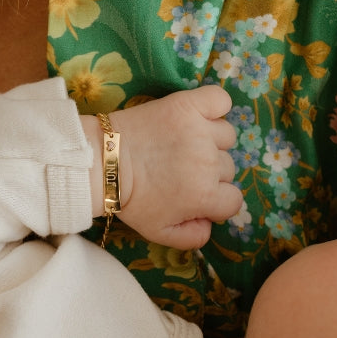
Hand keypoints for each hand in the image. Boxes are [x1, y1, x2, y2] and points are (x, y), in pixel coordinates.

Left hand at [105, 86, 240, 247]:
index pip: (233, 200)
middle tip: (179, 169)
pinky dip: (216, 105)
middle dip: (208, 172)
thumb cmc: (129, 198)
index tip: (195, 194)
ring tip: (182, 143)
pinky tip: (200, 115)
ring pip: (225, 136)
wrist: (103, 162)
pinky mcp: (188, 106)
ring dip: (210, 140)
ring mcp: (200, 131)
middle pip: (227, 168)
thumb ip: (191, 237)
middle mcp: (210, 163)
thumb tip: (210, 226)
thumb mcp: (158, 231)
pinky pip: (220, 100)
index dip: (214, 200)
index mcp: (206, 195)